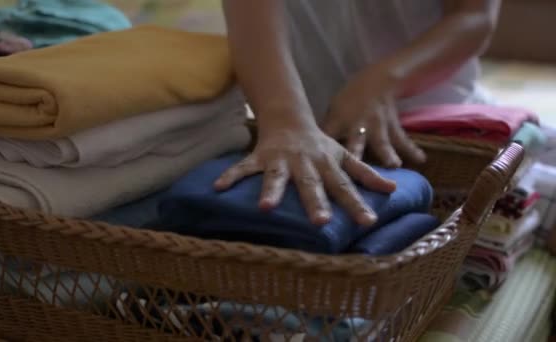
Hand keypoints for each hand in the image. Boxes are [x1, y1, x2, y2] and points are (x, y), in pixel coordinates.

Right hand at [214, 124, 396, 225]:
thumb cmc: (319, 144)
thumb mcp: (344, 155)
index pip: (345, 186)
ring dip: (271, 190)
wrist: (290, 118)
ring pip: (276, 175)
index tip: (368, 222)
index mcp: (327, 165)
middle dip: (315, 201)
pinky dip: (231, 175)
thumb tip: (394, 190)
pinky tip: (218, 187)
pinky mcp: (260, 156)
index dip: (357, 203)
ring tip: (266, 208)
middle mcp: (306, 163)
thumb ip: (367, 174)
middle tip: (320, 222)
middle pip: (311, 184)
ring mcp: (281, 159)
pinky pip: (244, 166)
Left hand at [322, 66, 425, 167]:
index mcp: (338, 121)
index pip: (326, 137)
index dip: (320, 150)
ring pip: (381, 142)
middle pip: (355, 143)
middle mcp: (357, 126)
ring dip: (387, 153)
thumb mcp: (333, 110)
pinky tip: (421, 159)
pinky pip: (403, 140)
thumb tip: (312, 153)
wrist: (378, 81)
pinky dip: (412, 150)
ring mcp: (377, 127)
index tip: (318, 168)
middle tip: (355, 168)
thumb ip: (326, 131)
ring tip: (394, 165)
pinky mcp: (393, 127)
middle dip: (355, 155)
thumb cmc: (350, 100)